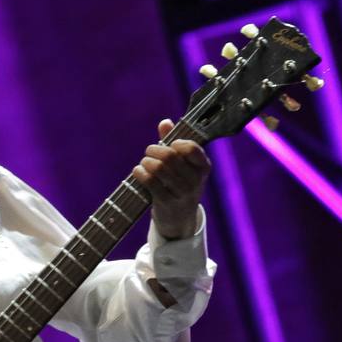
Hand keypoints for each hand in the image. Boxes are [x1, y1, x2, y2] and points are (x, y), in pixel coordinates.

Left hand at [133, 119, 210, 239]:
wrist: (179, 219)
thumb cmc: (179, 184)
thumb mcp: (182, 164)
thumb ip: (173, 140)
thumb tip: (165, 122)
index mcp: (203, 167)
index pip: (191, 148)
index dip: (176, 143)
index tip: (169, 145)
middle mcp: (195, 180)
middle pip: (170, 156)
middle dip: (154, 150)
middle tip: (149, 151)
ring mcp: (182, 193)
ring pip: (159, 168)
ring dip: (146, 161)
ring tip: (144, 163)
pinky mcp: (167, 203)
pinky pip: (150, 182)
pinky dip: (140, 173)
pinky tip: (138, 172)